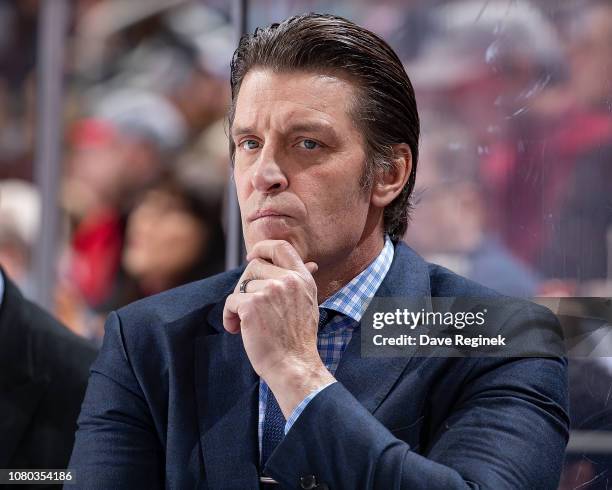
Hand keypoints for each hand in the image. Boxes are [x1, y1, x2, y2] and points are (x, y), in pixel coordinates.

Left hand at [222, 240, 334, 415]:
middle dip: (245, 286)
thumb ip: (301, 281)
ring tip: (243, 324)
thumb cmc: (298, 339)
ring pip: (241, 286)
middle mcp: (288, 280)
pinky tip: (236, 330)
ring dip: (237, 305)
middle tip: (246, 307)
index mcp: (302, 278)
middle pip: (254, 266)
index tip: (252, 256)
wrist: (293, 365)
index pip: (281, 247)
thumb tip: (311, 263)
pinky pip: (231, 301)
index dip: (263, 247)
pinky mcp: (251, 305)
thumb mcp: (308, 304)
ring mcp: (270, 291)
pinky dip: (229, 316)